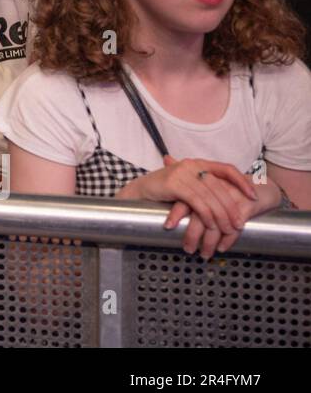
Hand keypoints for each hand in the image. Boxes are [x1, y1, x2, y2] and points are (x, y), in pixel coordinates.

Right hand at [121, 155, 254, 257]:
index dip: (242, 182)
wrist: (139, 190)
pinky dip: (206, 214)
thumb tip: (226, 199)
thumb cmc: (164, 189)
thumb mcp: (187, 183)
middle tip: (240, 224)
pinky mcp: (174, 184)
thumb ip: (204, 186)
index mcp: (199, 163)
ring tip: (228, 229)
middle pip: (220, 187)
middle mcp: (192, 164)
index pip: (227, 169)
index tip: (253, 196)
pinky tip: (211, 225)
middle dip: (232, 207)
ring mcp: (183, 173)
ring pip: (210, 196)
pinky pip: (197, 201)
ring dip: (221, 215)